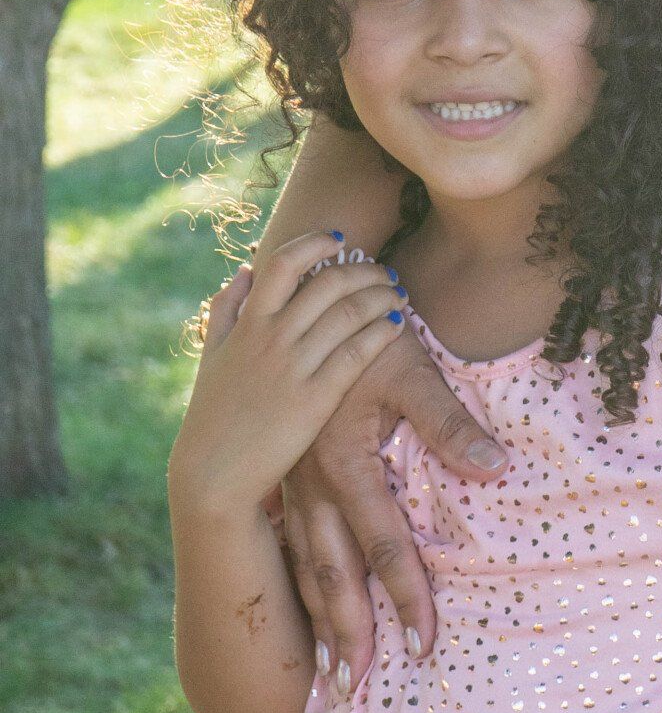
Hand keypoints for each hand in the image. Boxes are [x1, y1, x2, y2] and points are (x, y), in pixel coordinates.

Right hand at [170, 235, 408, 523]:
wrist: (214, 474)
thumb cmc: (214, 414)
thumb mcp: (212, 356)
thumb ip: (225, 311)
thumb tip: (245, 273)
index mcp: (246, 325)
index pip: (282, 264)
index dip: (314, 244)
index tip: (339, 239)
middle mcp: (270, 339)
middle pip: (327, 283)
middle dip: (364, 270)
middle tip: (384, 272)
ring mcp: (293, 368)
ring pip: (348, 314)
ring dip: (381, 296)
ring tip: (398, 295)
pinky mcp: (315, 399)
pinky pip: (357, 353)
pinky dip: (381, 332)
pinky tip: (396, 326)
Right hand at [279, 317, 509, 693]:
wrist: (309, 300)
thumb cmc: (369, 335)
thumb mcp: (411, 370)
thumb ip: (451, 422)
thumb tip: (496, 468)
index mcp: (344, 463)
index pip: (383, 545)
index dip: (406, 596)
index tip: (424, 644)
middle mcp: (312, 484)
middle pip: (333, 573)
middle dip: (350, 631)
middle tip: (360, 688)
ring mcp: (293, 484)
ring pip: (306, 565)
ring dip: (321, 618)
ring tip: (333, 670)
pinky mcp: (287, 479)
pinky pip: (294, 543)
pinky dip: (302, 584)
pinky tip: (308, 613)